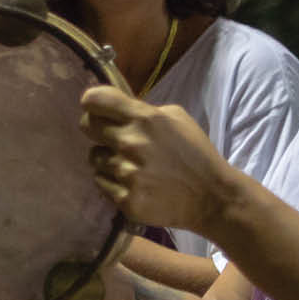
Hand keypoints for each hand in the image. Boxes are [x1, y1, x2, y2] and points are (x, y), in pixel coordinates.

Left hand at [80, 86, 230, 232]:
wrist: (211, 197)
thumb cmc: (195, 154)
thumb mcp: (177, 119)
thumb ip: (145, 111)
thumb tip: (117, 110)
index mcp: (145, 118)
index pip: (95, 100)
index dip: (92, 103)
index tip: (96, 109)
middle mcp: (131, 143)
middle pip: (87, 127)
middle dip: (96, 129)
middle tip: (110, 137)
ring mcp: (126, 173)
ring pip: (94, 158)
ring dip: (107, 159)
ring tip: (129, 165)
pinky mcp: (125, 199)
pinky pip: (100, 182)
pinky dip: (112, 182)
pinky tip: (131, 183)